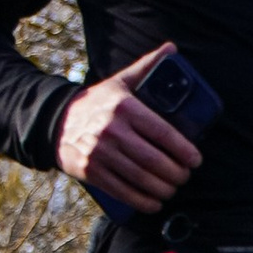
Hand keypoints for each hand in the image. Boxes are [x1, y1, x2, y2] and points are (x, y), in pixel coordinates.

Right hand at [55, 46, 205, 212]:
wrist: (56, 122)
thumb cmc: (98, 102)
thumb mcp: (119, 81)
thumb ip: (146, 66)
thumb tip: (172, 48)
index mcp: (124, 107)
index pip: (163, 133)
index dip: (184, 150)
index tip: (195, 160)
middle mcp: (112, 130)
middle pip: (154, 160)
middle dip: (176, 173)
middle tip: (184, 176)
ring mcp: (100, 153)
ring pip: (140, 178)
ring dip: (163, 189)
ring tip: (173, 188)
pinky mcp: (91, 171)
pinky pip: (122, 190)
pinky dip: (142, 201)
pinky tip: (155, 203)